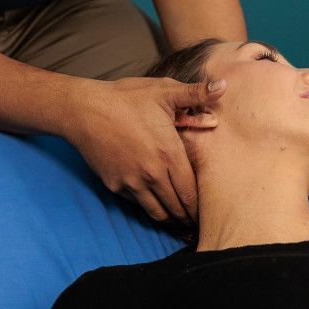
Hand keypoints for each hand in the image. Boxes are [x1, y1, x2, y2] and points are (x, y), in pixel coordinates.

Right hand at [64, 76, 226, 224]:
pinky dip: (147, 206)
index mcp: (169, 153)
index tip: (207, 210)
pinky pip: (137, 203)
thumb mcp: (162, 90)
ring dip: (170, 217)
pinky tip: (153, 202)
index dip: (201, 205)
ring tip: (178, 218)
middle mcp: (153, 174)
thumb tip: (223, 86)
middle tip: (196, 221)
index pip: (192, 192)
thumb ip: (195, 93)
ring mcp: (132, 182)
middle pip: (177, 207)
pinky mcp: (115, 185)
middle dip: (188, 216)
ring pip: (158, 212)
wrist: (85, 109)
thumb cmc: (126, 97)